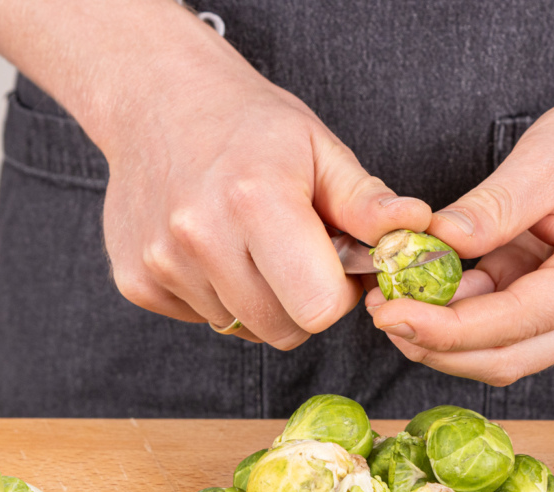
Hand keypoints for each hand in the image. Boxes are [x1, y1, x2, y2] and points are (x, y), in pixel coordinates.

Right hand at [98, 21, 429, 347]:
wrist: (157, 99)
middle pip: (283, 330)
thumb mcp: (319, 149)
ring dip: (260, 299)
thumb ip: (365, 202)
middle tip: (298, 255)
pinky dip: (218, 295)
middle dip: (303, 304)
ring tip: (253, 243)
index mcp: (256, 201)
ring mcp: (162, 263)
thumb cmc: (250, 125)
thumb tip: (416, 231)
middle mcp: (200, 237)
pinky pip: (201, 319)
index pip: (319, 309)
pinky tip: (216, 248)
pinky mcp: (136, 281)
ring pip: (242, 328)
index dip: (338, 295)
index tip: (335, 264)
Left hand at [364, 67, 553, 383]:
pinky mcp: (553, 304)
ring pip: (499, 351)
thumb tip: (435, 244)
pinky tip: (422, 290)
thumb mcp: (545, 160)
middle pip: (504, 357)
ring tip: (392, 300)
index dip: (446, 329)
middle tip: (380, 313)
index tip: (390, 314)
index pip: (513, 322)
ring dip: (443, 336)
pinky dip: (458, 314)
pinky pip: (499, 325)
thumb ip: (492, 208)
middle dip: (437, 345)